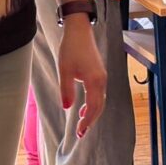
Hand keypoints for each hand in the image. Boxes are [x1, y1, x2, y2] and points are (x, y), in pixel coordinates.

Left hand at [55, 16, 106, 137]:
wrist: (79, 31)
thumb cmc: (70, 48)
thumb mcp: (64, 71)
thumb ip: (66, 90)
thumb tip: (67, 107)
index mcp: (94, 81)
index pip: (93, 107)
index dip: (86, 121)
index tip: (79, 132)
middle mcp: (102, 81)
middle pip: (99, 106)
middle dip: (90, 121)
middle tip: (81, 133)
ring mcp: (102, 77)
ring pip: (100, 101)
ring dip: (91, 113)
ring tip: (81, 123)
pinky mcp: (99, 74)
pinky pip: (98, 94)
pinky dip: (92, 103)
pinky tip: (82, 107)